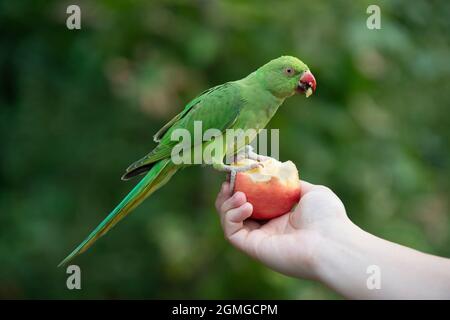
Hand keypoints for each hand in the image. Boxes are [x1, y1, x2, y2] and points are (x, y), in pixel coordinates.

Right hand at [215, 180, 351, 278]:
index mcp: (281, 218)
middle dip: (228, 195)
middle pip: (236, 211)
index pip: (253, 201)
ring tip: (239, 194)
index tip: (238, 172)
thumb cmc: (327, 217)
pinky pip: (231, 233)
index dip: (242, 187)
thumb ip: (293, 184)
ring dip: (227, 205)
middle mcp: (267, 230)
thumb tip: (281, 173)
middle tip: (228, 183)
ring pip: (230, 222)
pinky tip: (246, 205)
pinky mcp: (253, 248)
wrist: (331, 242)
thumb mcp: (312, 192)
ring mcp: (259, 240)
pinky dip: (231, 217)